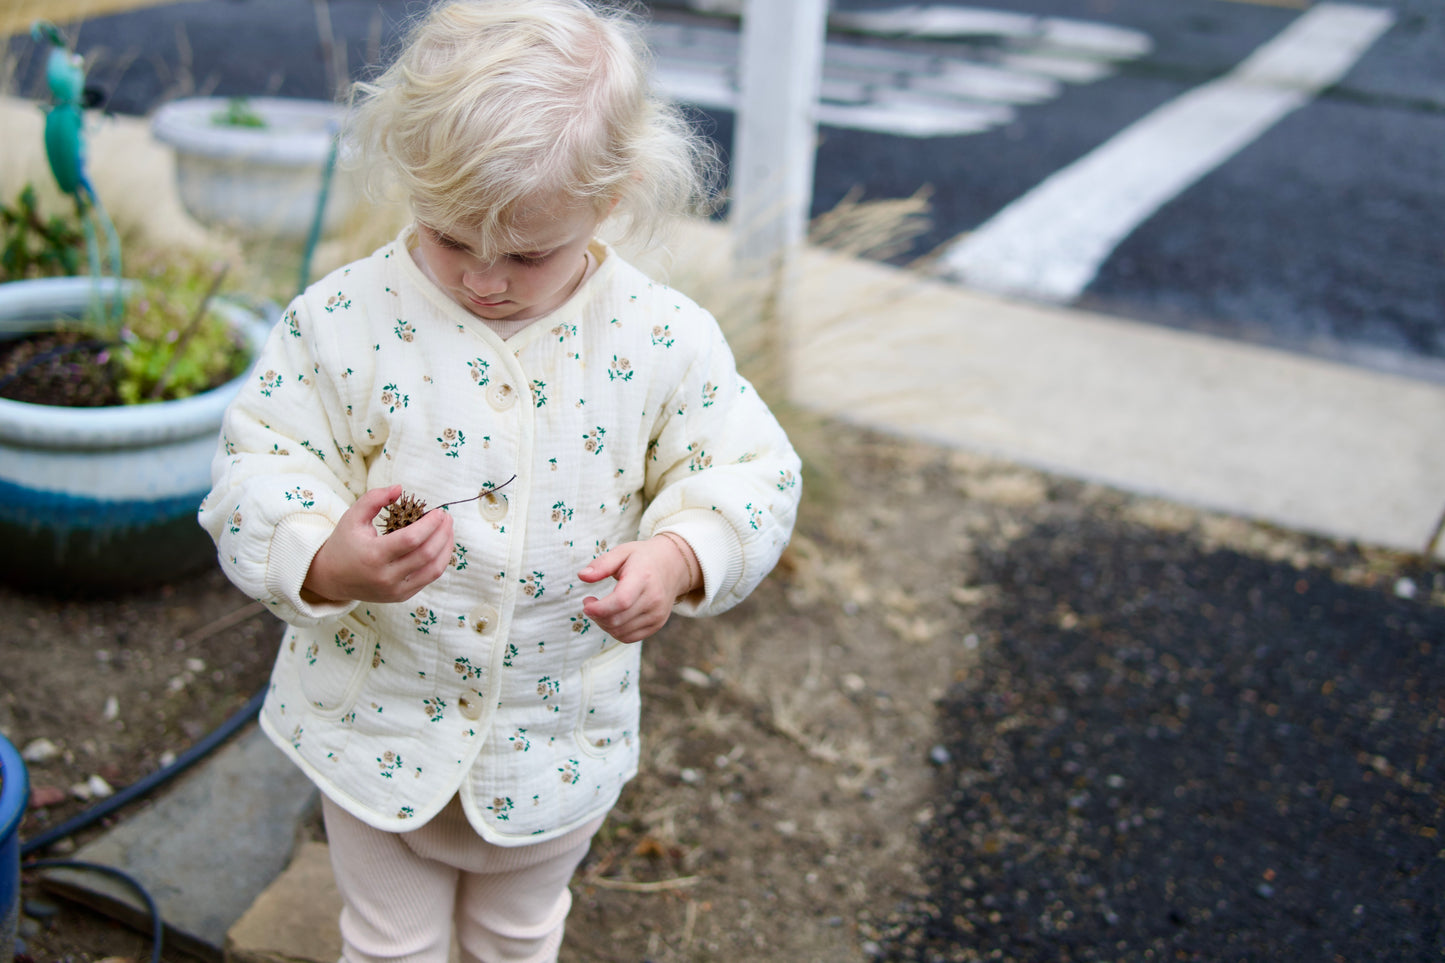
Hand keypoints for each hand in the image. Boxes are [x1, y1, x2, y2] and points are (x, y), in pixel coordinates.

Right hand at [302, 485, 454, 603]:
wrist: (331, 578)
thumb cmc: (344, 543)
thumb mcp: (353, 516)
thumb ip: (374, 498)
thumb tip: (399, 488)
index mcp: (373, 555)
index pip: (411, 540)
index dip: (430, 525)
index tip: (439, 512)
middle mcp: (385, 577)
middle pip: (426, 554)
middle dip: (443, 533)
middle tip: (447, 518)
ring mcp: (395, 590)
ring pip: (433, 570)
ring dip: (446, 548)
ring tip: (448, 530)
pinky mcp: (401, 596)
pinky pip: (428, 579)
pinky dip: (439, 561)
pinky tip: (441, 546)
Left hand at [579, 534, 701, 642]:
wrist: (673, 565)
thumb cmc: (643, 558)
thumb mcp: (622, 552)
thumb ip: (602, 564)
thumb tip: (582, 576)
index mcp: (644, 578)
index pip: (621, 601)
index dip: (600, 608)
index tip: (586, 603)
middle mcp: (653, 599)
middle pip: (617, 620)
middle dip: (596, 615)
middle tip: (589, 603)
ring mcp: (657, 614)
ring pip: (620, 632)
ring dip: (603, 624)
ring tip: (600, 609)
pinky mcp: (657, 624)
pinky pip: (629, 637)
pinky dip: (614, 631)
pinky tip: (611, 617)